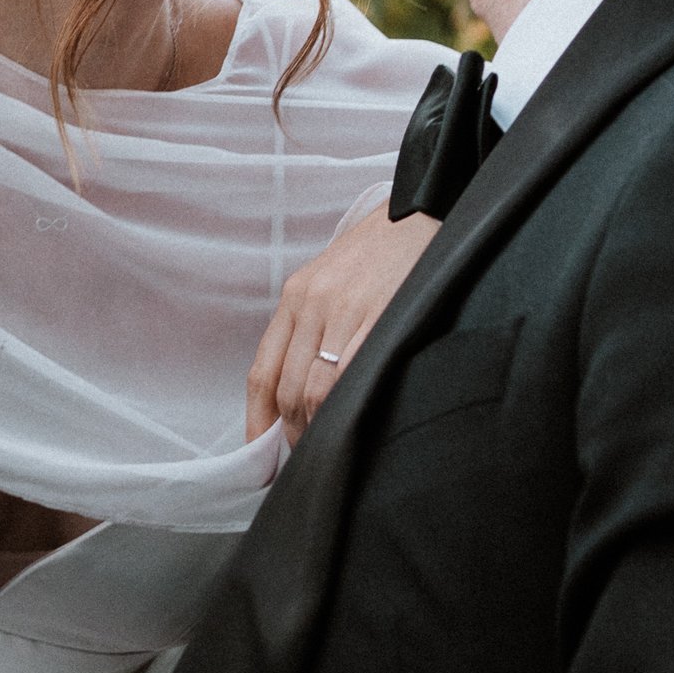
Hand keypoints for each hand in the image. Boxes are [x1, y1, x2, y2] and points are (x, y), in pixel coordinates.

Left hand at [246, 203, 438, 439]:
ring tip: (325, 447)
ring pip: (317, 388)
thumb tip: (296, 392)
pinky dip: (346, 407)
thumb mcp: (328, 284)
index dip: (257, 420)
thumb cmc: (374, 256)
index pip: (262, 371)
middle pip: (288, 387)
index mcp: (294, 297)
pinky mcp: (380, 314)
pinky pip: (353, 374)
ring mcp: (345, 309)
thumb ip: (309, 330)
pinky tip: (349, 422)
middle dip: (291, 432)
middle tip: (301, 458)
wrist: (416, 214)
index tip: (259, 452)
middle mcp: (312, 303)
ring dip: (317, 427)